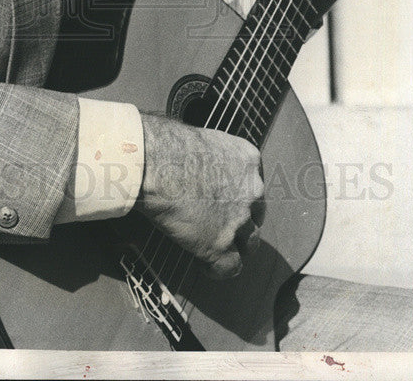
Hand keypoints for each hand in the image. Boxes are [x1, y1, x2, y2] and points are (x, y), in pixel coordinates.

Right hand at [135, 113, 263, 277]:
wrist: (156, 163)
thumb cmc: (168, 146)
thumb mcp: (205, 142)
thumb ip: (215, 160)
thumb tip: (201, 170)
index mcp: (248, 161)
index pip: (255, 187)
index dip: (241, 199)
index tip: (228, 202)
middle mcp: (251, 191)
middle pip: (256, 216)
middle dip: (242, 223)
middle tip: (222, 225)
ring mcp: (238, 220)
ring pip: (249, 244)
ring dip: (234, 248)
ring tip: (216, 249)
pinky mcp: (220, 244)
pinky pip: (230, 268)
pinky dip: (217, 270)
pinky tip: (205, 265)